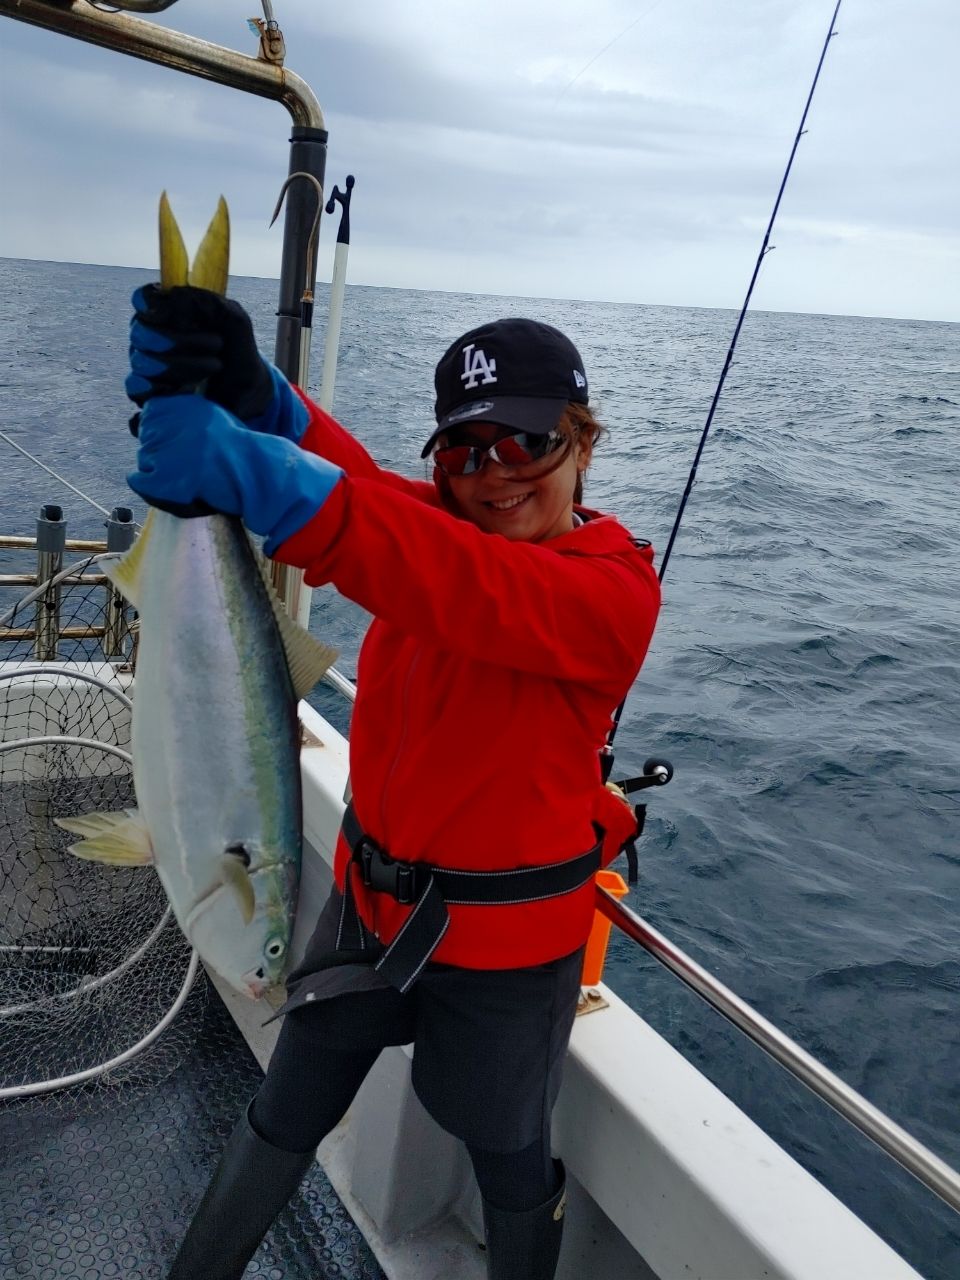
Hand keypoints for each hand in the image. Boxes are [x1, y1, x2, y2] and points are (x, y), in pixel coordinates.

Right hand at [125, 285, 307, 441]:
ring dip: (179, 366)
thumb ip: (211, 303)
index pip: (142, 300)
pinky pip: (138, 399)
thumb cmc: (238, 352)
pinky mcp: (153, 401)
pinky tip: (184, 396)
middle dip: (177, 340)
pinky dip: (160, 397)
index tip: (171, 313)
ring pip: (141, 366)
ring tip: (215, 367)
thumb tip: (176, 295)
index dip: (151, 304)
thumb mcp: (235, 322)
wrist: (249, 393)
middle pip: (140, 334)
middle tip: (215, 344)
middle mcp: (150, 342)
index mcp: (167, 316)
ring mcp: (147, 372)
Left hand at [129, 395, 342, 550]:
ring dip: (160, 471)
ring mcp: (159, 451)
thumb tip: (159, 422)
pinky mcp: (159, 477)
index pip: (150, 416)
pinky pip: (140, 482)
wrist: (256, 473)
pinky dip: (153, 488)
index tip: (181, 445)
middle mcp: (165, 422)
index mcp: (178, 404)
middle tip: (189, 466)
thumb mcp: (214, 418)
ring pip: (145, 461)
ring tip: (188, 478)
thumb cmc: (242, 450)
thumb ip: (188, 419)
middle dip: (162, 453)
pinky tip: (176, 489)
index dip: (163, 433)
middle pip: (147, 440)